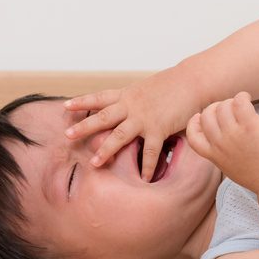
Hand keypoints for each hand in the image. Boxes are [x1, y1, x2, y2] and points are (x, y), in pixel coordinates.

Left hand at [62, 65, 202, 180]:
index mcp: (128, 95)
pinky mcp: (159, 128)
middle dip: (84, 127)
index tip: (66, 107)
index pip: (100, 98)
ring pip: (120, 135)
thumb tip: (129, 109)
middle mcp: (132, 106)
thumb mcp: (148, 89)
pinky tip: (145, 177)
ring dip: (106, 149)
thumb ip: (136, 100)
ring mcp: (144, 118)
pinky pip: (151, 151)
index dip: (82, 102)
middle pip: (103, 117)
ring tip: (94, 163)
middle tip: (67, 135)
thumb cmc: (174, 84)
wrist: (192, 81)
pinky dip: (148, 165)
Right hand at [185, 92, 258, 192]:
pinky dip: (242, 97)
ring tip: (243, 104)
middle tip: (230, 108)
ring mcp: (234, 135)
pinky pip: (239, 102)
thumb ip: (226, 155)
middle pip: (206, 115)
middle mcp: (220, 144)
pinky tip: (248, 99)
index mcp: (214, 155)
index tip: (200, 117)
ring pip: (222, 107)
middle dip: (215, 108)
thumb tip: (229, 140)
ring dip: (231, 102)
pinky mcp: (250, 126)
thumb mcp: (233, 168)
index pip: (192, 136)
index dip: (194, 123)